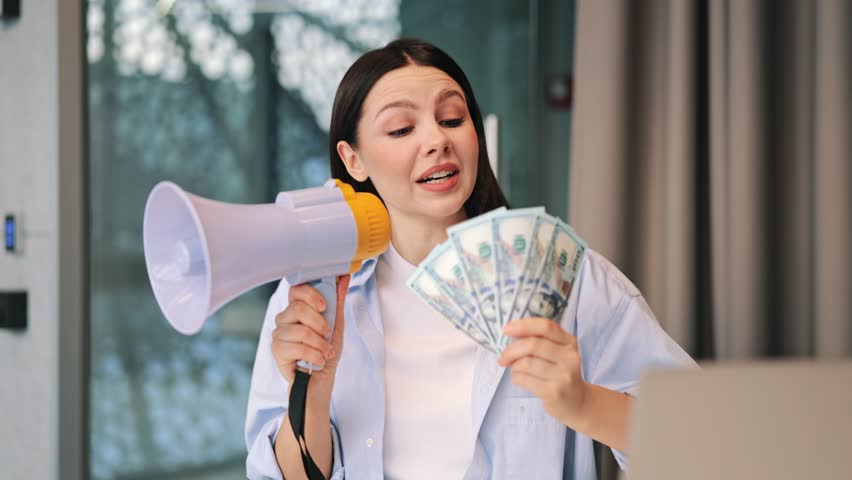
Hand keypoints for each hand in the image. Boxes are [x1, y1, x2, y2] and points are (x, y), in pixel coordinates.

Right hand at [271, 275, 349, 398]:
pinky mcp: (277, 351)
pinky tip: (319, 360)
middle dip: (320, 323)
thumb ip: (337, 301)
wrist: (321, 379)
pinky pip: (297, 348)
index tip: (324, 306)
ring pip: (301, 330)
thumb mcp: (336, 324)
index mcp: (297, 309)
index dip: (310, 294)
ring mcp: (279, 334)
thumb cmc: (326, 350)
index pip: (296, 289)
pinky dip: (314, 355)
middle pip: (298, 308)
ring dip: (320, 344)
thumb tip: (343, 278)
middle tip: (328, 335)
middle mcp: (284, 319)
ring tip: (326, 352)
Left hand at [498, 317, 587, 425]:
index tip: (506, 329)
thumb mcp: (558, 353)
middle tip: (503, 357)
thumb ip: (540, 341)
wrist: (578, 403)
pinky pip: (525, 379)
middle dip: (511, 350)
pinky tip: (519, 379)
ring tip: (514, 369)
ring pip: (526, 363)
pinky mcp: (554, 392)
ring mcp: (563, 375)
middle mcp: (570, 357)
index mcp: (569, 342)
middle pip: (533, 345)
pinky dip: (516, 377)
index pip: (545, 327)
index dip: (523, 325)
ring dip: (513, 366)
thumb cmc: (561, 373)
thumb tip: (511, 333)